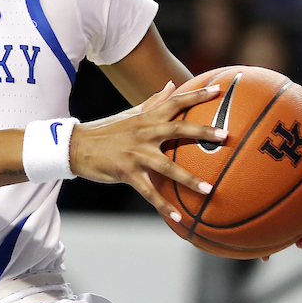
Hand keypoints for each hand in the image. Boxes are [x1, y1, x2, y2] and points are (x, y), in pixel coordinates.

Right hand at [70, 81, 225, 221]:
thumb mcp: (130, 114)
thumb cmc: (107, 131)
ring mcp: (135, 153)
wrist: (76, 146)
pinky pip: (148, 192)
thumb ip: (154, 102)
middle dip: (202, 132)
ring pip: (166, 166)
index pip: (175, 102)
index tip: (219, 89)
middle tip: (225, 135)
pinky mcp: (126, 172)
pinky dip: (163, 205)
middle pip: (177, 129)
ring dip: (189, 178)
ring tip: (210, 189)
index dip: (197, 95)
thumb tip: (172, 85)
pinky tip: (178, 218)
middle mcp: (143, 133)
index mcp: (146, 118)